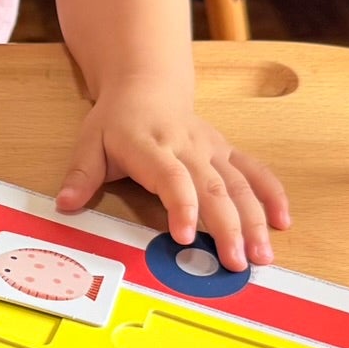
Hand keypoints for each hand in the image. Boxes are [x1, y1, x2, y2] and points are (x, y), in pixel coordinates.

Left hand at [55, 79, 289, 271]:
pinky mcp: (226, 151)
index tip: (184, 237)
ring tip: (262, 256)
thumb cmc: (116, 120)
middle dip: (229, 228)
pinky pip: (254, 172)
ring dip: (255, 221)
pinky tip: (284, 221)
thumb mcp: (89, 142)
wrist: (146, 84)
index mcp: (151, 146)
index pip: (172, 179)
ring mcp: (211, 149)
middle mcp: (187, 147)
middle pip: (214, 188)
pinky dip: (272, 195)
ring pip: (240, 185)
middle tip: (237, 263)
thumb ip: (81, 174)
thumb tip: (65, 203)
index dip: (181, 207)